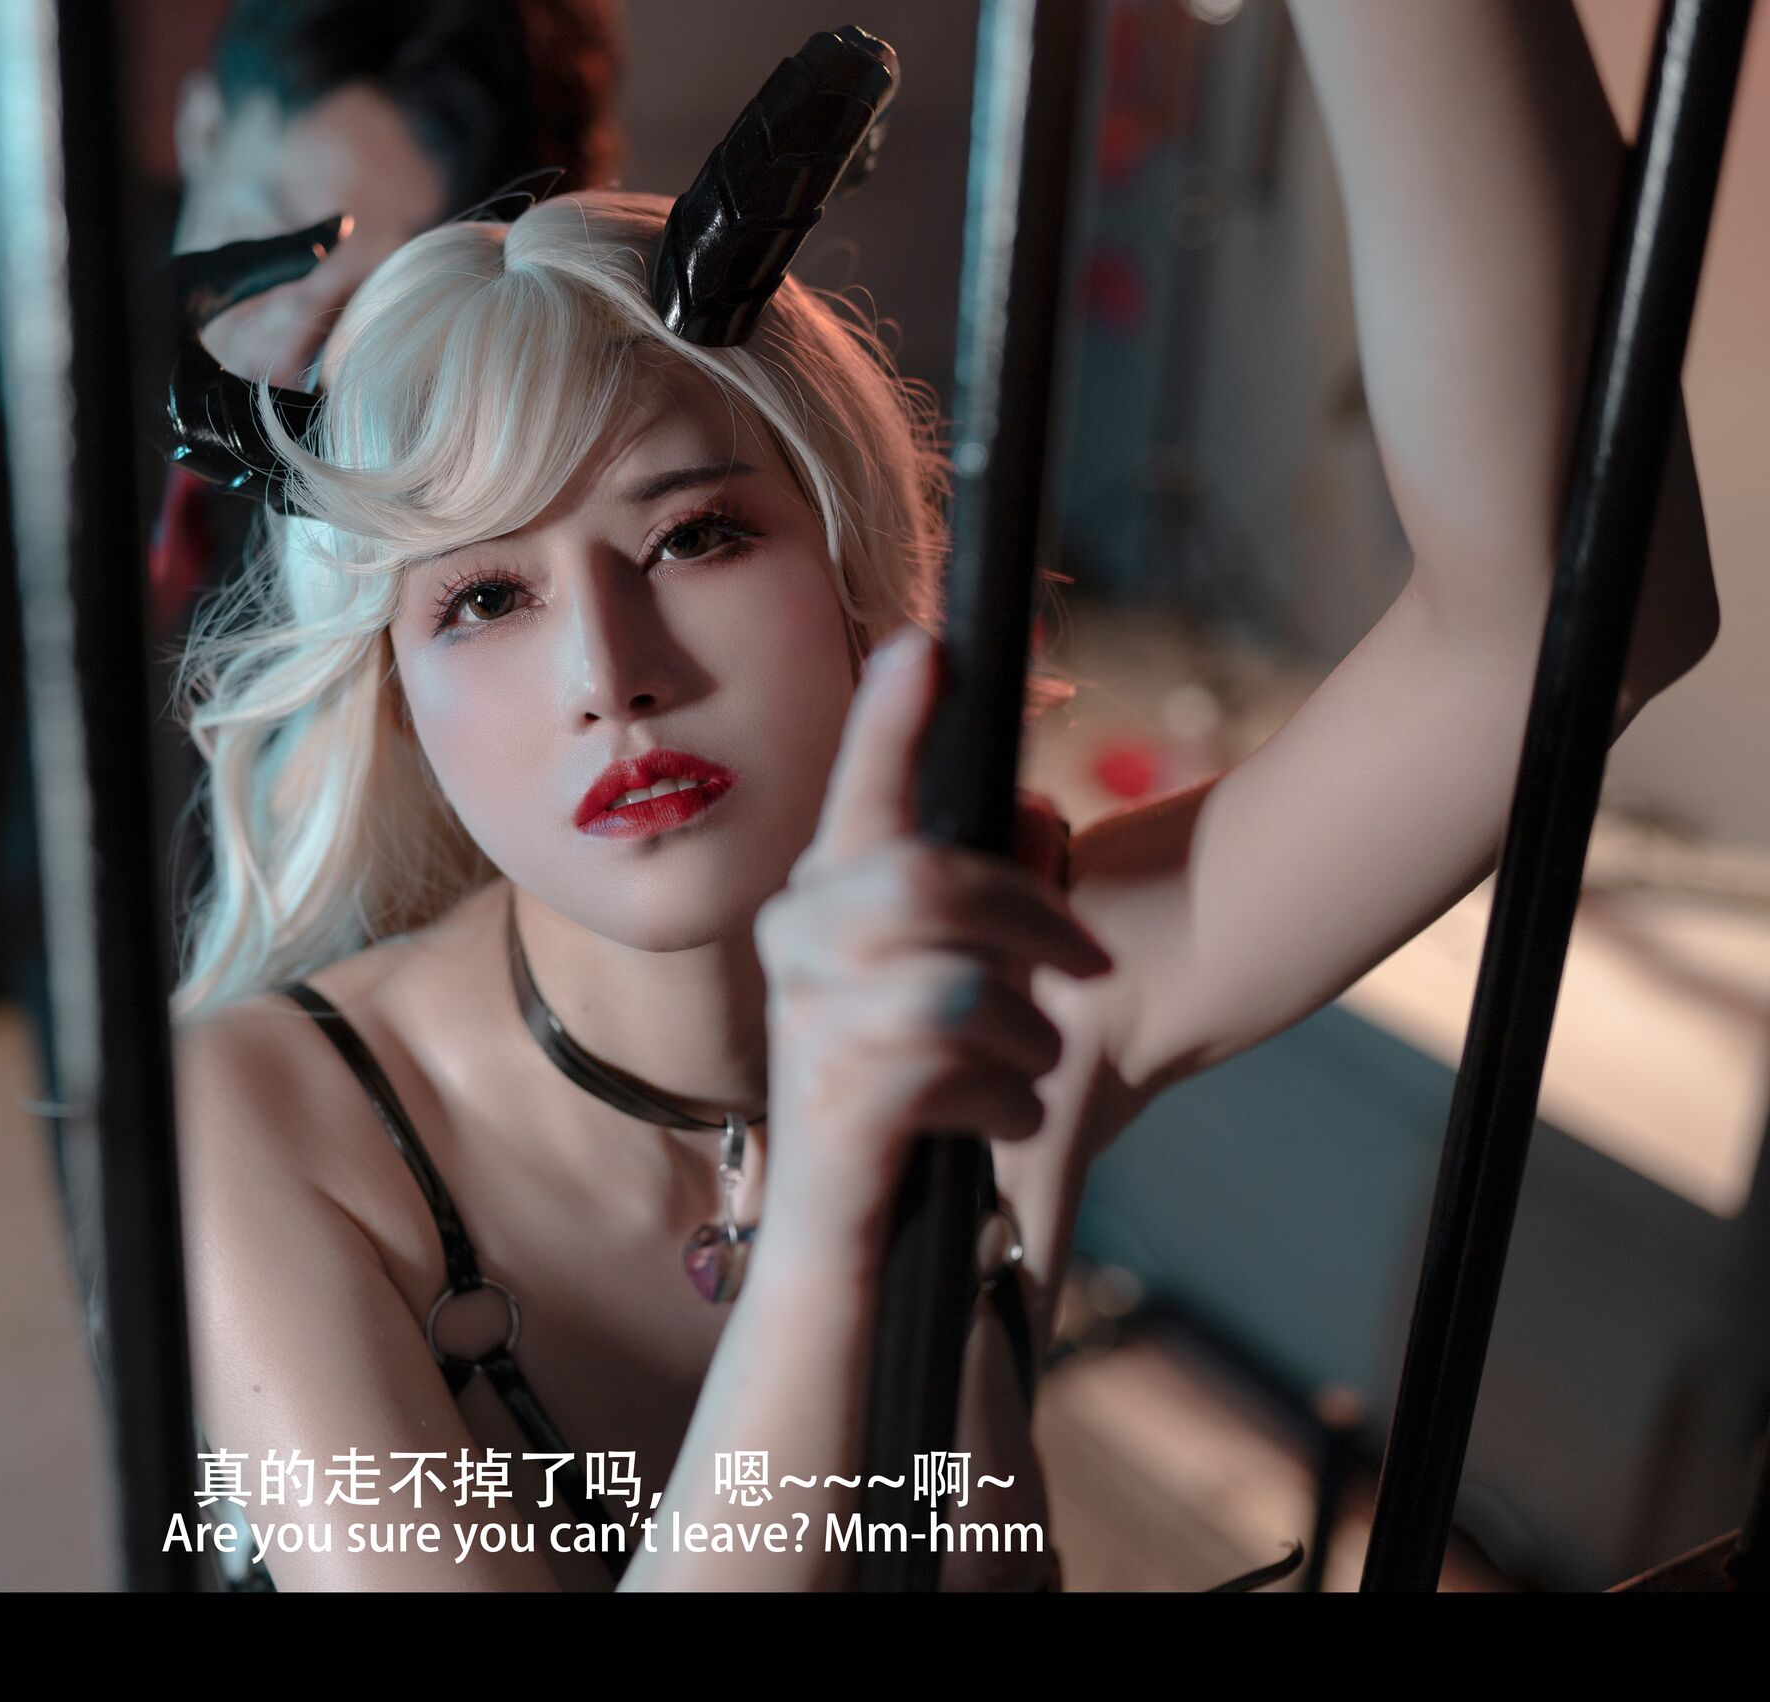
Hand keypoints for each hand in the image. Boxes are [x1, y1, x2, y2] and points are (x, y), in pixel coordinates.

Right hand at [753, 624, 1111, 1273]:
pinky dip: (1006, 1098)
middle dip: (1028, 917)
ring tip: (1021, 1074)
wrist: (845, 1237)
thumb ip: (978, 902)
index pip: (860, 795)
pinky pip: (956, 1065)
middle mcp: (797, 949)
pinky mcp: (839, 1103)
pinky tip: (994, 1121)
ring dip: (1024, 1037)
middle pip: (925, 880)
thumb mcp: (944, 985)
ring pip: (958, 984)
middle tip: (1087, 967)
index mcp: (822, 903)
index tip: (925, 646)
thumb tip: (1034, 811)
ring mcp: (809, 1026)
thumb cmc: (903, 1098)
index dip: (888, 720)